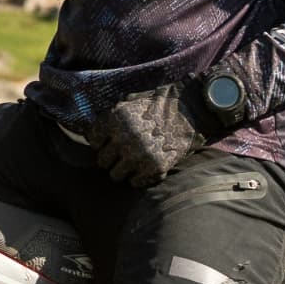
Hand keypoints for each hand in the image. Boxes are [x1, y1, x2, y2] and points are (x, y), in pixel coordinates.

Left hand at [89, 80, 204, 187]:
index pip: (92, 139)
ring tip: (133, 161)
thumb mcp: (131, 102)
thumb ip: (112, 117)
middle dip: (110, 157)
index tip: (109, 140)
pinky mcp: (155, 168)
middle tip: (122, 153)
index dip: (100, 140)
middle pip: (102, 160)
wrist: (192, 109)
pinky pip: (135, 182)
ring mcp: (139, 155)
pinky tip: (145, 166)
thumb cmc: (159, 104)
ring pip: (115, 175)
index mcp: (116, 119)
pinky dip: (139, 176)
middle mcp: (125, 138)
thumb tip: (94, 132)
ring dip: (123, 169)